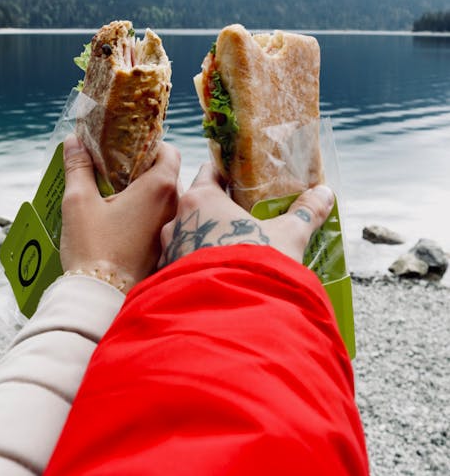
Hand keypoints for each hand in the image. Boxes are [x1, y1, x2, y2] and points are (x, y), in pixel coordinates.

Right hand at [61, 134, 180, 292]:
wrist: (102, 298)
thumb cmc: (93, 247)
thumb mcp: (79, 201)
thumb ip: (78, 167)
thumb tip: (73, 141)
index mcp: (160, 186)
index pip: (168, 150)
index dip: (149, 143)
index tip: (127, 146)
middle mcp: (175, 204)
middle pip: (167, 172)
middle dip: (143, 166)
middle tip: (116, 166)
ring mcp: (173, 227)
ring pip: (165, 196)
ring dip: (145, 190)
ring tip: (115, 190)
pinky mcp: (165, 245)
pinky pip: (162, 218)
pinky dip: (147, 211)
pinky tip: (122, 216)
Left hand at [159, 164, 333, 266]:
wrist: (231, 319)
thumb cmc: (256, 265)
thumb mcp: (288, 235)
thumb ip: (306, 212)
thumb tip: (324, 193)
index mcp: (201, 199)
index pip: (209, 172)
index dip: (226, 174)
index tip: (242, 180)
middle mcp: (178, 220)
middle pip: (197, 204)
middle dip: (218, 210)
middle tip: (242, 217)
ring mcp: (169, 250)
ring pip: (187, 235)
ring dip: (205, 239)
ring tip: (231, 249)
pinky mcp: (167, 279)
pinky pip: (182, 263)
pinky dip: (197, 265)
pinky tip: (218, 273)